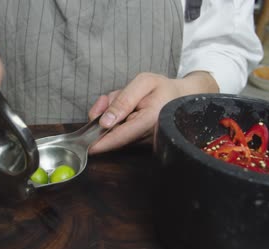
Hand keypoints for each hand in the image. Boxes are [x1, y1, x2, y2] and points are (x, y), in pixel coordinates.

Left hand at [88, 72, 218, 153]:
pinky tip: (124, 107)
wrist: (180, 97)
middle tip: (105, 100)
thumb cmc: (162, 88)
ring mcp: (142, 141)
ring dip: (109, 114)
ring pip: (113, 131)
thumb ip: (123, 100)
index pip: (121, 136)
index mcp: (150, 120)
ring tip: (123, 98)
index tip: (88, 147)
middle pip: (112, 133)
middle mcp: (146, 136)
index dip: (103, 142)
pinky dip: (114, 118)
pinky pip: (117, 132)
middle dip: (103, 115)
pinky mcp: (138, 141)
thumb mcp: (143, 83)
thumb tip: (105, 122)